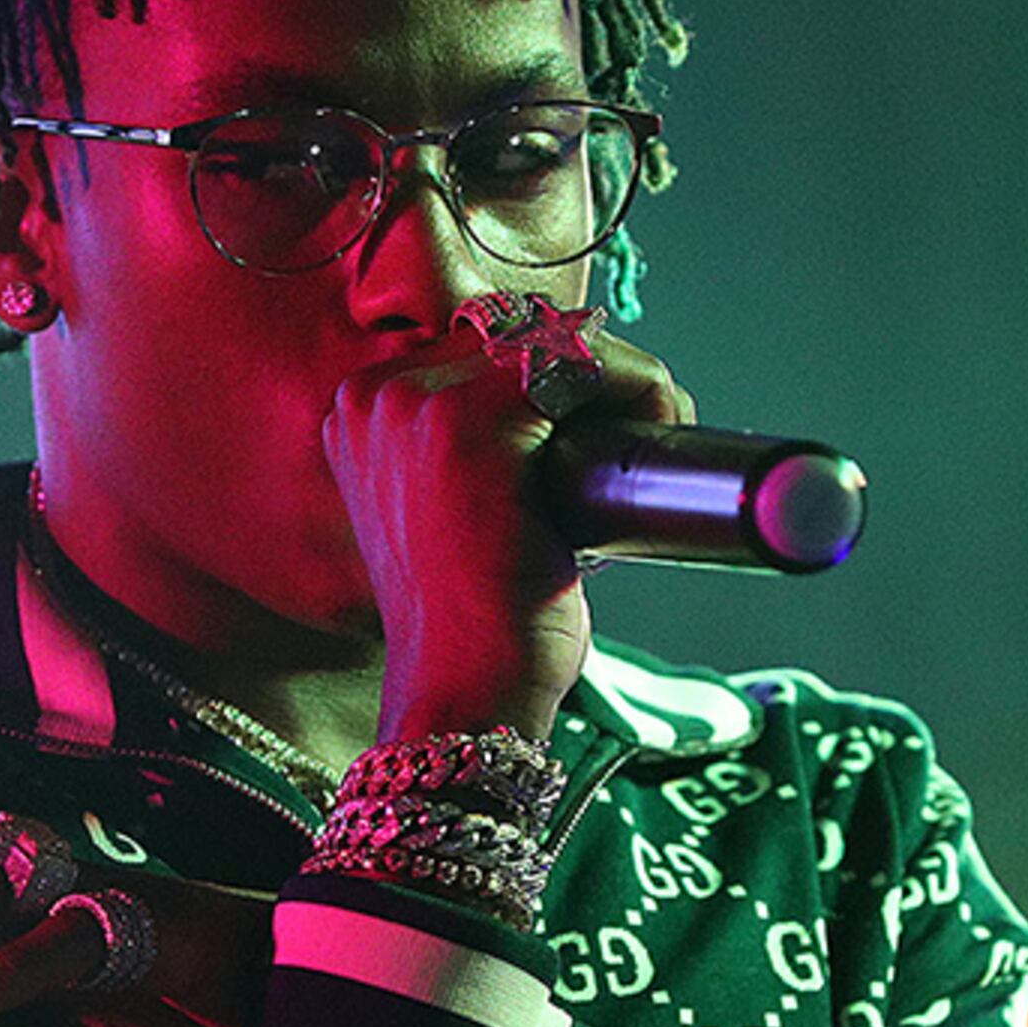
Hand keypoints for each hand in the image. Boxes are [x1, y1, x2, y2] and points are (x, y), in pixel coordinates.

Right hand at [322, 304, 687, 741]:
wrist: (466, 691)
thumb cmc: (478, 623)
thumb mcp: (463, 518)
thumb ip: (486, 454)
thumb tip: (571, 412)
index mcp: (363, 416)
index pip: (479, 347)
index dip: (558, 374)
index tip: (609, 422)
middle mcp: (373, 398)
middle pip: (517, 335)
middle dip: (596, 373)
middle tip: (648, 426)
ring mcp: (412, 406)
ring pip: (555, 343)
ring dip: (624, 376)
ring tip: (661, 425)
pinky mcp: (468, 423)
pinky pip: (581, 365)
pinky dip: (639, 384)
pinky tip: (664, 418)